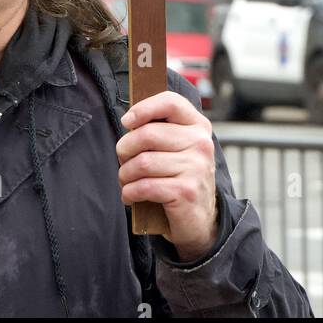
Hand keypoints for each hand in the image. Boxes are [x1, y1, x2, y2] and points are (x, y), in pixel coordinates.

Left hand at [116, 90, 218, 260]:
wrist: (200, 220)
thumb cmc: (179, 177)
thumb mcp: (177, 148)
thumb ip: (160, 130)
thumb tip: (129, 121)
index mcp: (198, 126)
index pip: (171, 102)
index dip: (143, 108)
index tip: (127, 122)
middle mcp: (201, 143)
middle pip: (148, 134)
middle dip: (125, 149)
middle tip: (122, 160)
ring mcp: (196, 168)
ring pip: (143, 162)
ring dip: (125, 174)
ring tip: (126, 181)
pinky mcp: (186, 192)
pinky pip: (145, 186)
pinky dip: (130, 192)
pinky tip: (130, 196)